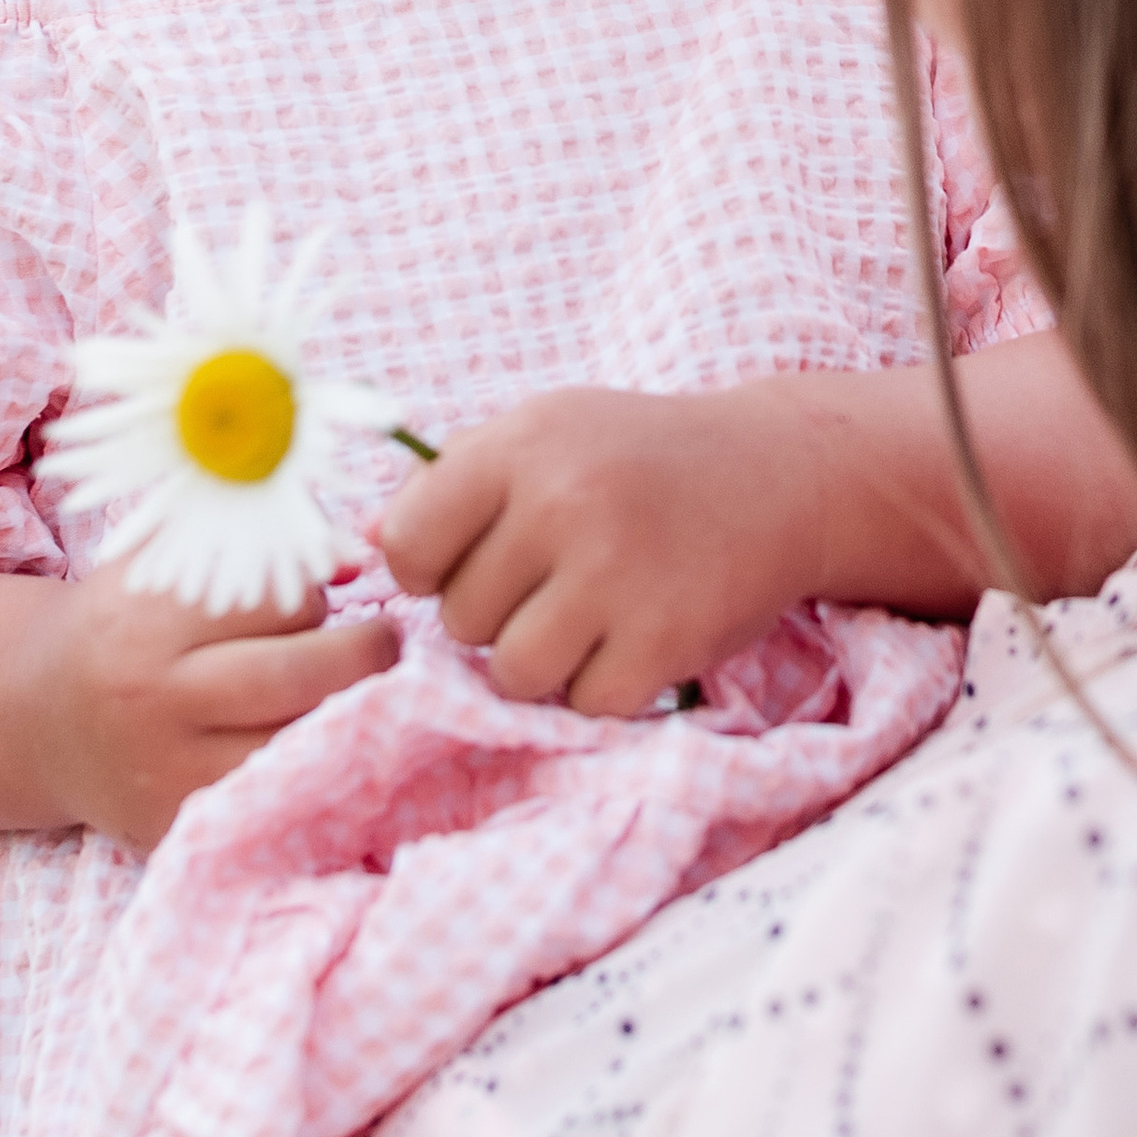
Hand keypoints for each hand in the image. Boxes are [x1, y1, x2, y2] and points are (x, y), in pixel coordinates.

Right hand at [7, 568, 397, 848]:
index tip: (313, 597)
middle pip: (303, 674)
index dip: (312, 593)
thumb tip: (354, 559)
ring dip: (346, 714)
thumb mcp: (167, 561)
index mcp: (145, 621)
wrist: (40, 719)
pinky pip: (279, 798)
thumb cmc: (122, 623)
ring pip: (302, 741)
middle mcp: (152, 701)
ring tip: (351, 690)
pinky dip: (312, 768)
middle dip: (366, 653)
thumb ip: (254, 539)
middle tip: (383, 642)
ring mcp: (167, 775)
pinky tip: (318, 743)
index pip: (278, 599)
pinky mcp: (179, 830)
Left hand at [376, 380, 834, 720]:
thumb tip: (361, 543)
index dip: (431, 568)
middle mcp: (561, 503)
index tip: (476, 560)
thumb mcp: (543, 433)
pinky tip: (635, 636)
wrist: (776, 474)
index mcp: (516, 447)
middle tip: (556, 582)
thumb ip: (451, 483)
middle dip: (498, 614)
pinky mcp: (664, 637)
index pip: (405, 547)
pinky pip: (586, 702)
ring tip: (589, 615)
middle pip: (460, 619)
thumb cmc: (636, 457)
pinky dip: (606, 686)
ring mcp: (615, 573)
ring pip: (514, 672)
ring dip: (545, 660)